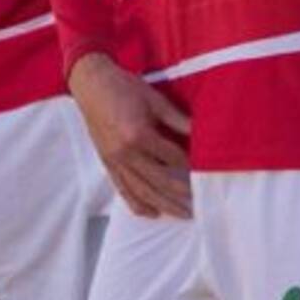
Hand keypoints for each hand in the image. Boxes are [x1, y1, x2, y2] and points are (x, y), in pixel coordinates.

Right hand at [68, 53, 191, 219]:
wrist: (92, 85)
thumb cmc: (125, 88)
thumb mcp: (155, 100)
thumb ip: (177, 119)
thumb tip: (201, 132)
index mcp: (139, 135)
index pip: (172, 157)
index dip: (191, 166)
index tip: (207, 174)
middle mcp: (125, 154)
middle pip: (159, 181)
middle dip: (181, 194)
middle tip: (200, 206)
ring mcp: (114, 162)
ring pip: (142, 191)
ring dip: (163, 205)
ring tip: (183, 214)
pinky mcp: (107, 164)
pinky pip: (123, 190)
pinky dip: (137, 204)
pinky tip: (152, 213)